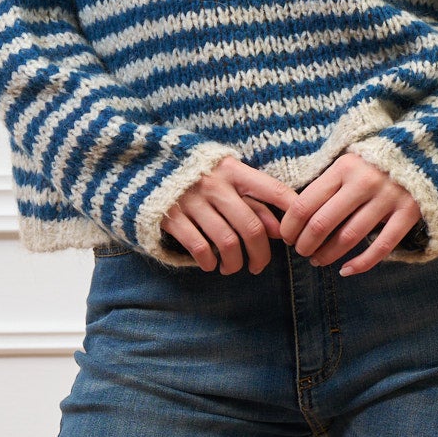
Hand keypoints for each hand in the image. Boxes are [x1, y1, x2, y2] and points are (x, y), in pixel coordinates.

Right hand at [160, 155, 298, 272]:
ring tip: (232, 268)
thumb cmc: (194, 176)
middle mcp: (215, 183)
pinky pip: (200, 247)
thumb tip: (279, 231)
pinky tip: (211, 265)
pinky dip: (209, 262)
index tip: (294, 236)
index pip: (274, 190)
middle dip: (261, 255)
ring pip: (228, 242)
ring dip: (235, 263)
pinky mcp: (171, 216)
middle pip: (251, 227)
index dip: (291, 214)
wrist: (143, 168)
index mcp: (233, 170)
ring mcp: (192, 200)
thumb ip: (251, 200)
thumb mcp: (223, 177)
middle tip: (259, 267)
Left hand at [276, 154, 422, 272]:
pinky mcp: (408, 212)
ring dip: (328, 255)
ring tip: (317, 260)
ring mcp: (388, 197)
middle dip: (305, 243)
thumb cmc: (374, 163)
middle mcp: (364, 181)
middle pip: (323, 222)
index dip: (290, 226)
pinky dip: (361, 264)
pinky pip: (381, 246)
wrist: (422, 153)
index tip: (287, 237)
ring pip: (349, 237)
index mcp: (343, 167)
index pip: (305, 202)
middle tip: (300, 251)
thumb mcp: (347, 163)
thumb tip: (292, 216)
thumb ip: (325, 184)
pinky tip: (346, 271)